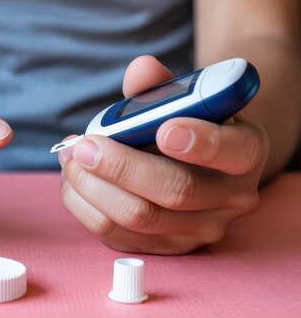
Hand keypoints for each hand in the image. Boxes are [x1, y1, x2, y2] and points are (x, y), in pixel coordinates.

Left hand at [58, 56, 268, 254]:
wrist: (195, 165)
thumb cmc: (185, 124)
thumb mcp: (182, 100)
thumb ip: (160, 85)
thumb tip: (141, 69)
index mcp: (245, 153)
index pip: (234, 152)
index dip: (202, 142)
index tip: (164, 129)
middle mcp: (230, 199)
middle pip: (176, 191)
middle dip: (121, 167)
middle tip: (83, 145)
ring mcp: (198, 230)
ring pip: (138, 217)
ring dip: (92, 186)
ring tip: (71, 155)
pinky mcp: (163, 248)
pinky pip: (114, 233)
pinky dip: (84, 204)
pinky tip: (73, 177)